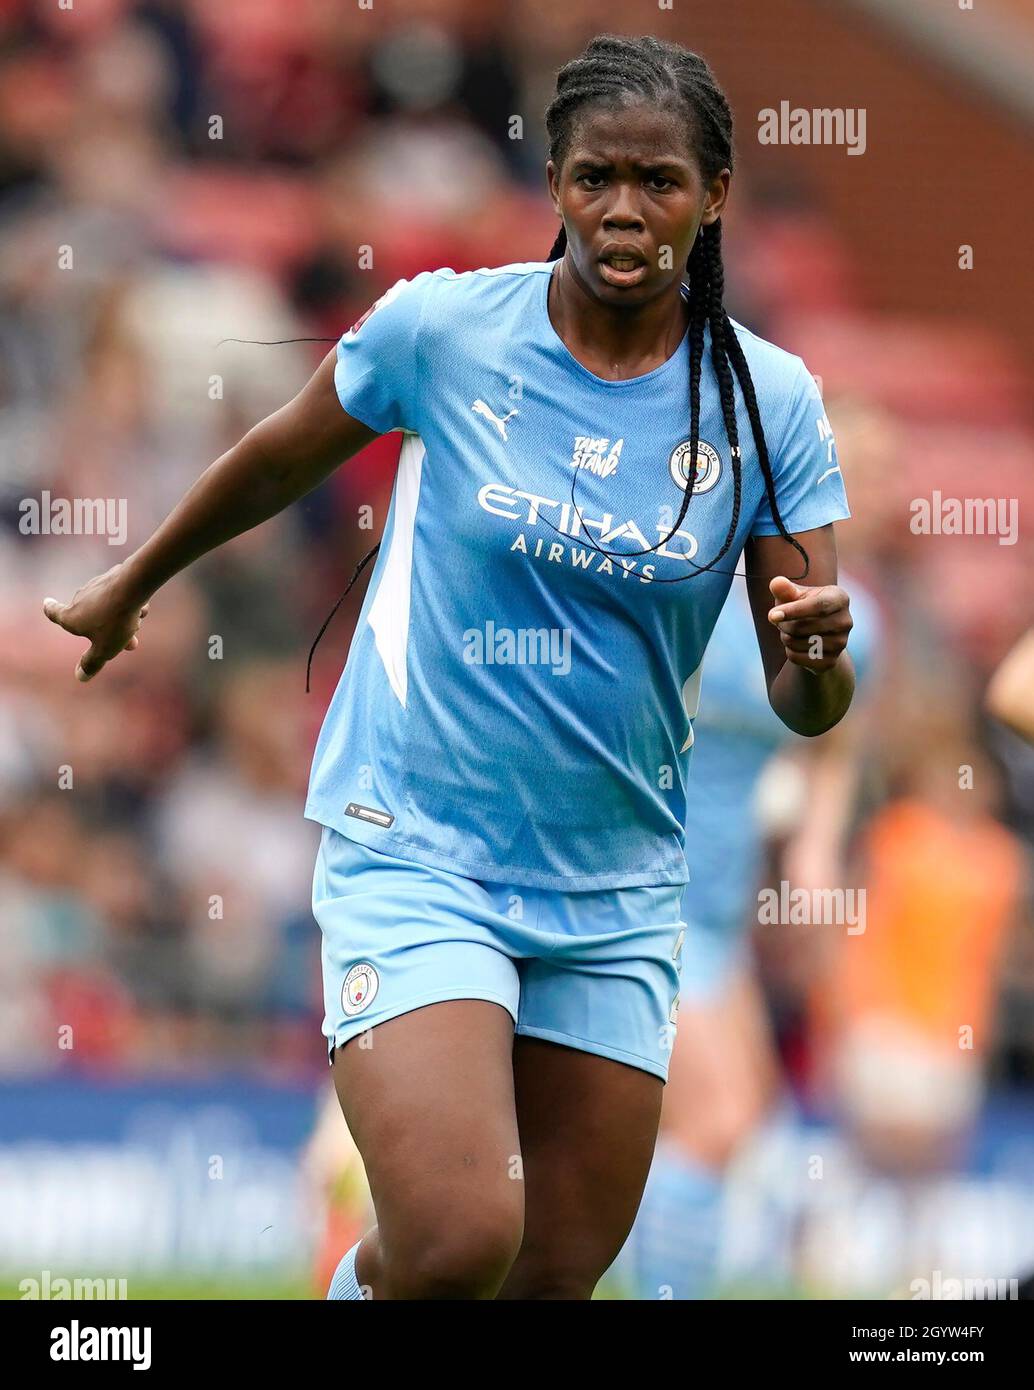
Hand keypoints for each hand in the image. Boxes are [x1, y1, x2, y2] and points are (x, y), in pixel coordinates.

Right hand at [43, 564, 150, 682]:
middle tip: (129, 644)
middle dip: (109, 632)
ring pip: (108, 607)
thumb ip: (92, 663)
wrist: (133, 586)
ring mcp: (96, 585)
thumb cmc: (115, 620)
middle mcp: (79, 598)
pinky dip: (129, 604)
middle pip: (90, 617)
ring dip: (122, 619)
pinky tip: (141, 607)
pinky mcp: (113, 577)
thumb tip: (80, 677)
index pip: (53, 612)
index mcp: (70, 616)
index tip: (47, 603)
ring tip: (138, 623)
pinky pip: (120, 596)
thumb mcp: (105, 649)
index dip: (49, 609)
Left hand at [768, 575, 850, 673]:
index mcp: (840, 598)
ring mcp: (841, 643)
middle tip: (778, 620)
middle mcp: (845, 621)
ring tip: (789, 631)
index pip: (818, 606)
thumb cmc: (803, 606)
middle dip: (783, 624)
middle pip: (804, 627)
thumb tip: (776, 583)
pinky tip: (795, 644)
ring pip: (799, 643)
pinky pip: (798, 658)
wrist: (818, 633)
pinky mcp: (831, 661)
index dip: (793, 611)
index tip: (771, 615)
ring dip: (785, 638)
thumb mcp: (795, 595)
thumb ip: (785, 589)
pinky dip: (789, 651)